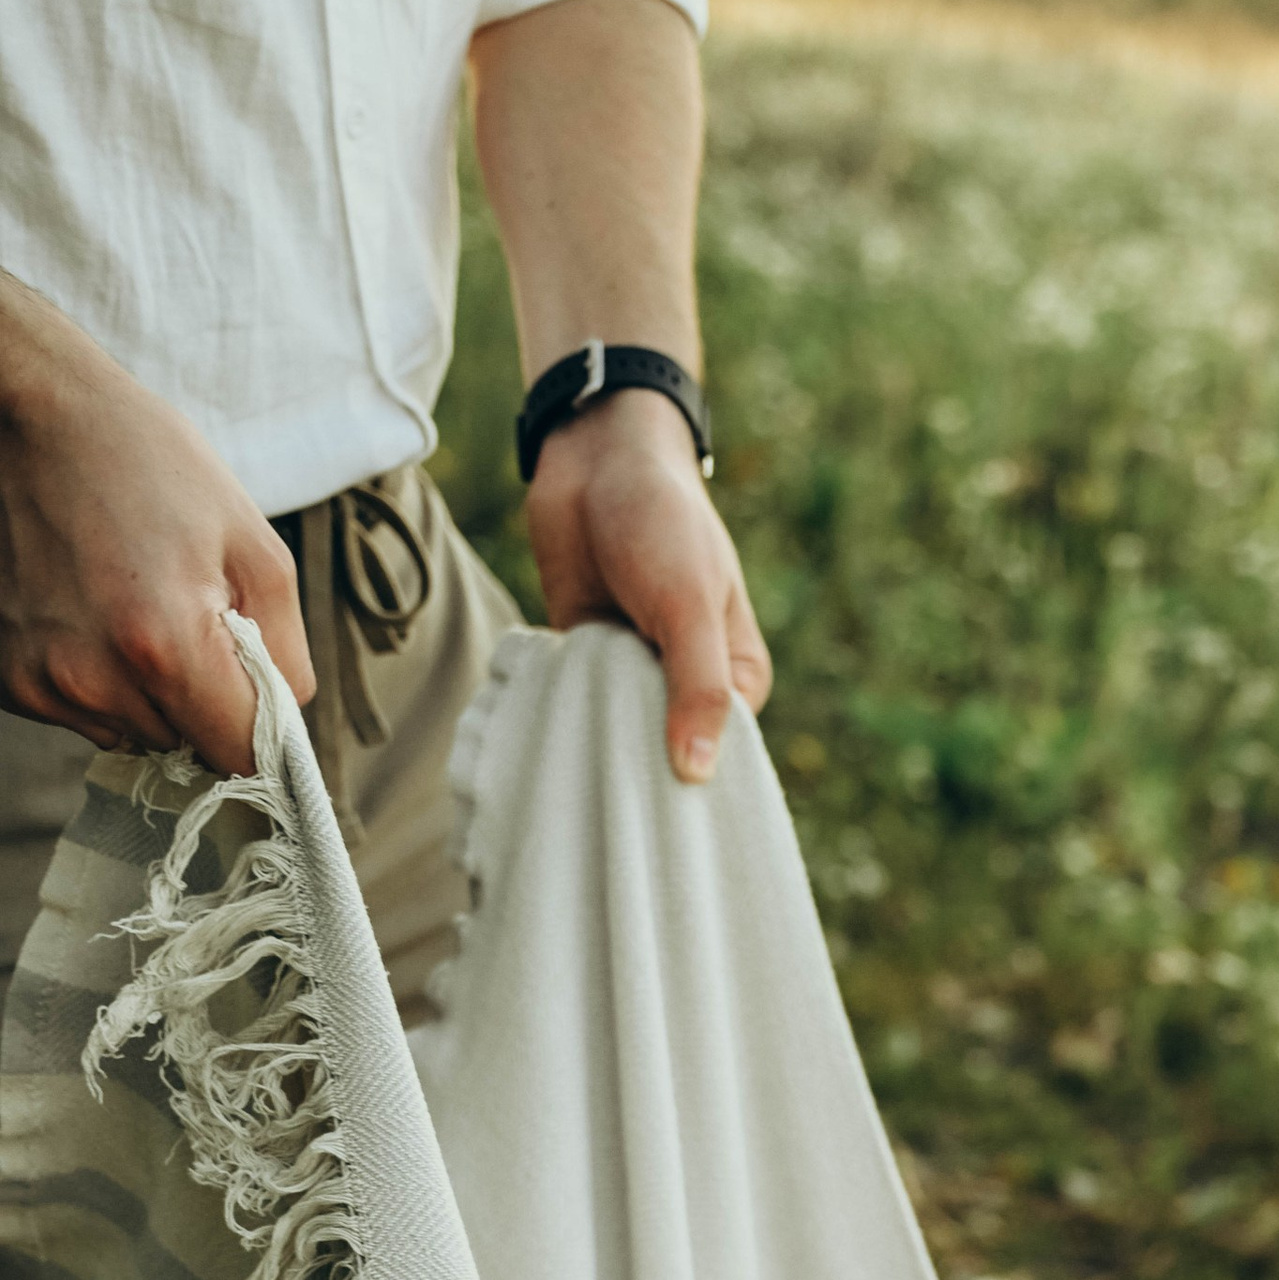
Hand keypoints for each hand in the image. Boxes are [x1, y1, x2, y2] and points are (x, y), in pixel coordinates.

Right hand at [0, 274, 312, 776]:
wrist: (37, 417)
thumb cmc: (151, 467)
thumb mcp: (255, 548)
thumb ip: (287, 654)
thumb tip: (286, 721)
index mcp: (165, 645)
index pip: (242, 756)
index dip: (262, 729)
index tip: (256, 688)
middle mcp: (94, 679)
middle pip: (188, 747)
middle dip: (203, 697)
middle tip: (186, 613)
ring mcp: (43, 683)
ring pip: (137, 733)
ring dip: (151, 691)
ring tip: (135, 605)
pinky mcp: (10, 680)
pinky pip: (87, 712)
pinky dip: (102, 678)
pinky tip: (94, 612)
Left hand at [524, 388, 769, 784]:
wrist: (596, 456)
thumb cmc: (662, 522)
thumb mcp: (689, 606)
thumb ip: (698, 688)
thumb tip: (697, 775)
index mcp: (735, 679)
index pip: (722, 758)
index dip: (691, 788)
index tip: (660, 823)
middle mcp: (686, 684)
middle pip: (664, 753)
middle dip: (637, 771)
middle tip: (607, 810)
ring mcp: (632, 672)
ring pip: (614, 732)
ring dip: (592, 742)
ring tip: (572, 772)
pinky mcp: (584, 657)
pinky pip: (572, 705)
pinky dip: (559, 714)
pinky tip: (541, 734)